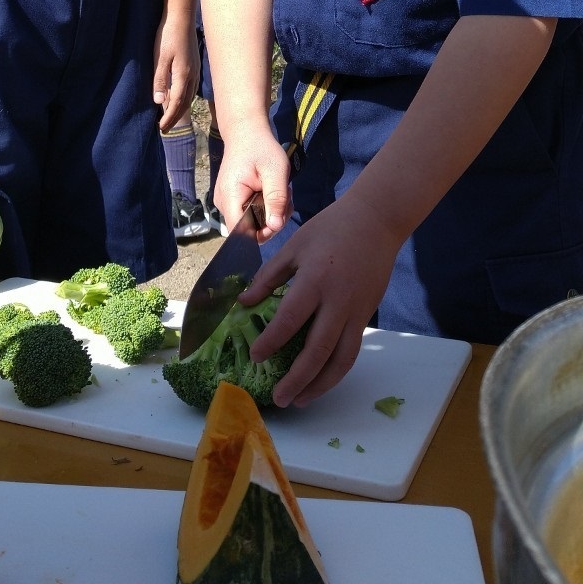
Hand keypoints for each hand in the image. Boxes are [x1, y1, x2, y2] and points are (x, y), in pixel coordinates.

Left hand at [153, 15, 199, 131]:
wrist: (181, 17)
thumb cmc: (168, 35)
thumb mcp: (160, 57)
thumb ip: (160, 80)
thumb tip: (159, 102)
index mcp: (183, 75)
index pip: (176, 103)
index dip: (169, 117)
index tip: (161, 128)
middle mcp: (192, 75)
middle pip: (185, 103)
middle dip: (175, 117)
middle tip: (165, 129)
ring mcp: (195, 70)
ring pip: (189, 96)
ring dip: (180, 109)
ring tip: (171, 117)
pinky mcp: (194, 64)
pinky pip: (190, 87)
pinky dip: (184, 98)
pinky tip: (179, 98)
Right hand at [214, 124, 292, 240]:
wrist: (246, 132)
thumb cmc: (261, 148)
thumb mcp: (276, 171)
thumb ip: (276, 199)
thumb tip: (275, 227)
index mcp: (230, 196)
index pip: (239, 232)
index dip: (261, 233)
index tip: (279, 218)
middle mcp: (223, 203)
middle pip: (248, 230)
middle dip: (271, 221)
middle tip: (286, 199)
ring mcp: (226, 202)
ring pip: (251, 223)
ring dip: (270, 213)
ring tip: (280, 192)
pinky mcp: (232, 200)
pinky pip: (249, 214)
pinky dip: (265, 208)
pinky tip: (272, 193)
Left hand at [239, 191, 401, 405]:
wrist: (376, 221)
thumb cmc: (330, 229)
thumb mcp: (294, 246)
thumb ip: (269, 277)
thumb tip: (244, 303)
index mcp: (315, 280)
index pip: (290, 320)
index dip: (271, 342)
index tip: (255, 357)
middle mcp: (338, 302)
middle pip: (318, 351)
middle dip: (297, 379)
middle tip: (278, 398)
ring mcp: (357, 312)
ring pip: (341, 360)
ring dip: (320, 385)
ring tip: (299, 400)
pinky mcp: (367, 316)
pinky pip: (352, 351)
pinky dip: (336, 370)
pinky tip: (320, 379)